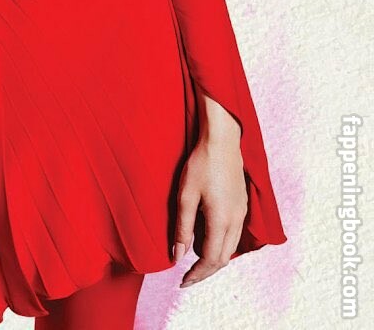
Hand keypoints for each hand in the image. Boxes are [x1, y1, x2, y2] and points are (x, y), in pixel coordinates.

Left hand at [172, 94, 247, 287]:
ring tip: (196, 260)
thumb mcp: (185, 195)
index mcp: (221, 221)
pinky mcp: (243, 204)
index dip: (197, 274)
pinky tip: (209, 239)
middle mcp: (236, 221)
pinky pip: (235, 235)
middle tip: (187, 275)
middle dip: (206, 271)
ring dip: (215, 258)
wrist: (222, 139)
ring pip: (231, 248)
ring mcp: (242, 212)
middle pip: (223, 258)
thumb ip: (182, 228)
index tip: (182, 281)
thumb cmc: (201, 164)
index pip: (211, 260)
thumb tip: (177, 257)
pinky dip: (222, 244)